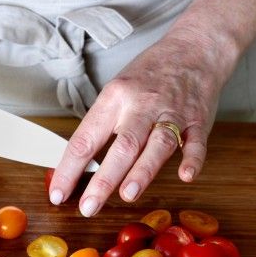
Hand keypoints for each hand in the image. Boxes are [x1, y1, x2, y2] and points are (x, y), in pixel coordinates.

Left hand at [49, 35, 223, 216]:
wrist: (193, 49)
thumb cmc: (149, 75)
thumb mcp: (116, 91)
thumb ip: (103, 126)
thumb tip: (79, 164)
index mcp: (114, 98)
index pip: (85, 139)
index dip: (69, 169)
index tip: (58, 194)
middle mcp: (141, 105)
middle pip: (121, 145)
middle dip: (103, 179)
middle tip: (88, 208)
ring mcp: (172, 113)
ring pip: (157, 144)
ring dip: (143, 170)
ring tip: (127, 194)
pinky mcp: (198, 120)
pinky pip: (196, 142)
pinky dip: (192, 159)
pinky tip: (185, 175)